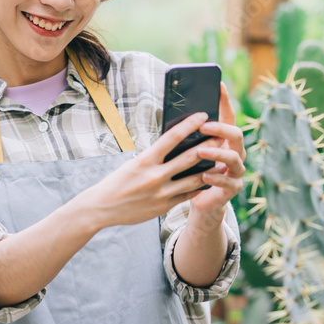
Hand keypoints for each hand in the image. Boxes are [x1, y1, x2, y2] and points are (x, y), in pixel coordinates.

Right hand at [75, 112, 213, 230]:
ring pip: (194, 179)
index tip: (203, 115)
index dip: (190, 125)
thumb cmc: (118, 181)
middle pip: (189, 158)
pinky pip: (188, 195)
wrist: (102, 208)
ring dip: (210, 168)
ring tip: (221, 160)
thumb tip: (176, 144)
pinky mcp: (164, 206)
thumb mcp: (134, 163)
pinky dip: (199, 186)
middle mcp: (155, 176)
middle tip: (221, 137)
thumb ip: (155, 156)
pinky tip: (209, 179)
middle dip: (208, 146)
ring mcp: (161, 193)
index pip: (172, 137)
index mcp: (145, 160)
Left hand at [188, 82, 245, 223]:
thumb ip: (186, 137)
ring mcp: (236, 171)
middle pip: (236, 134)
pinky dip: (216, 178)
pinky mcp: (232, 188)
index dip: (224, 100)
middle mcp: (235, 152)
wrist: (196, 200)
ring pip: (234, 158)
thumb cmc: (188, 171)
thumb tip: (172, 114)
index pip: (227, 116)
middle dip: (221, 129)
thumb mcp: (185, 151)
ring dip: (217, 153)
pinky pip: (228, 182)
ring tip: (200, 152)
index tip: (218, 85)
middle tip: (203, 126)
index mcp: (224, 140)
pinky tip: (205, 175)